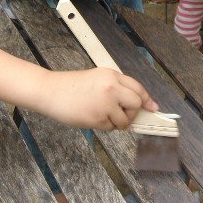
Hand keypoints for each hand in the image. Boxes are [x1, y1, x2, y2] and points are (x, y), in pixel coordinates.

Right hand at [42, 68, 158, 130]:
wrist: (51, 91)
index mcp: (111, 75)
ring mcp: (106, 103)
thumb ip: (115, 88)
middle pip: (137, 103)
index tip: (152, 107)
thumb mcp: (96, 78)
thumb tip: (134, 102)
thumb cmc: (70, 86)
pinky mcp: (98, 117)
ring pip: (125, 119)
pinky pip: (111, 127)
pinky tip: (92, 117)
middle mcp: (111, 87)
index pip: (137, 87)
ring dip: (117, 122)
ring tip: (102, 115)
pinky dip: (105, 126)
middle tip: (123, 115)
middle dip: (133, 112)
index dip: (146, 99)